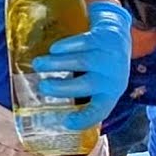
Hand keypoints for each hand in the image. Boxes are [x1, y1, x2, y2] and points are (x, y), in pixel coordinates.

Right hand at [32, 0, 132, 129]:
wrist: (118, 33)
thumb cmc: (102, 66)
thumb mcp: (100, 82)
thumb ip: (82, 93)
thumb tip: (52, 111)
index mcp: (111, 92)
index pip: (100, 110)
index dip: (85, 118)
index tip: (66, 122)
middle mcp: (112, 76)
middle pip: (87, 84)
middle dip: (62, 87)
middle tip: (42, 87)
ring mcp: (108, 56)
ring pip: (81, 61)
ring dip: (56, 63)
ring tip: (37, 64)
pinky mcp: (102, 38)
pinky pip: (82, 43)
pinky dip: (66, 46)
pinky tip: (53, 50)